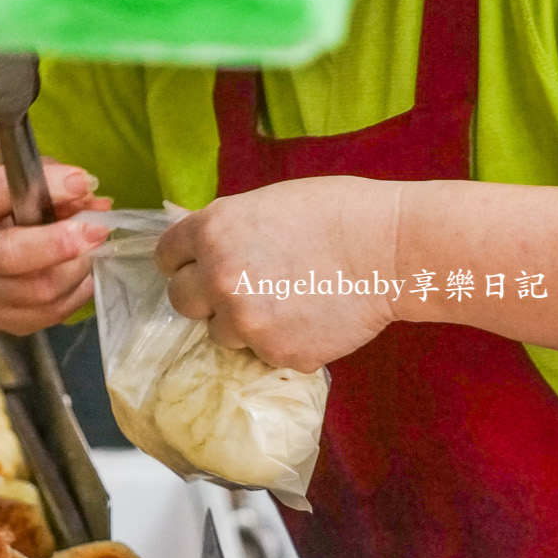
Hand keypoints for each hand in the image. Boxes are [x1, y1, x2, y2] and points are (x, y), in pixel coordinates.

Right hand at [0, 158, 112, 333]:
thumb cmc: (3, 208)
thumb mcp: (22, 184)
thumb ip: (56, 186)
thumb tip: (97, 205)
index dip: (44, 188)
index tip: (80, 183)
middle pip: (8, 255)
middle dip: (60, 244)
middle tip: (98, 230)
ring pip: (37, 291)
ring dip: (76, 269)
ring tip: (93, 251)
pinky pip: (47, 314)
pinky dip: (76, 294)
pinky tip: (83, 275)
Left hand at [155, 176, 403, 370]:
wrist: (390, 250)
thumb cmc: (337, 213)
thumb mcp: (267, 202)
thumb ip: (224, 228)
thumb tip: (192, 241)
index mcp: (212, 232)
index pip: (167, 256)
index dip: (184, 260)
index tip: (199, 265)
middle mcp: (219, 279)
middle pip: (181, 301)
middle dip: (204, 296)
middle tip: (239, 287)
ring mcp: (245, 323)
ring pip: (220, 333)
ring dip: (242, 322)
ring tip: (285, 300)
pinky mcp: (275, 354)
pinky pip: (262, 353)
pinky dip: (279, 341)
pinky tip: (308, 316)